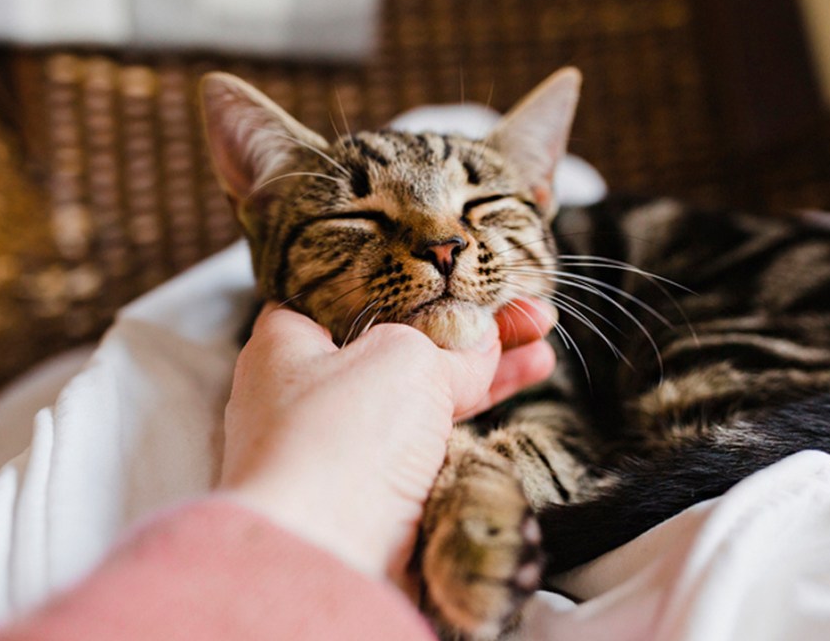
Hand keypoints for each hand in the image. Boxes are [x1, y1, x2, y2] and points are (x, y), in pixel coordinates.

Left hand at [218, 299, 555, 584]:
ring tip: (542, 348)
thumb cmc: (339, 438)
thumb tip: (482, 340)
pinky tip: (520, 384)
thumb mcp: (403, 358)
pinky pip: (429, 439)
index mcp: (286, 342)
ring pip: (420, 393)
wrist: (323, 555)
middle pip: (398, 343)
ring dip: (483, 371)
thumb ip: (447, 343)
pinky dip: (473, 414)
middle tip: (525, 312)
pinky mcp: (371, 489)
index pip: (352, 294)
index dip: (415, 282)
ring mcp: (340, 443)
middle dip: (467, 328)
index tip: (463, 274)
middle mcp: (306, 391)